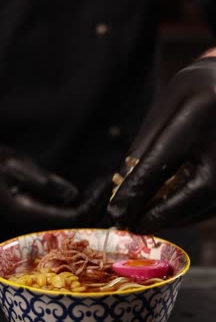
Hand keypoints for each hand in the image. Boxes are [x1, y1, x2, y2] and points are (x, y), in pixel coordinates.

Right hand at [0, 146, 110, 228]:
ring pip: (75, 222)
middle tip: (111, 183)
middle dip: (98, 206)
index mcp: (28, 212)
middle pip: (77, 224)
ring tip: (106, 186)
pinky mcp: (43, 215)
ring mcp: (40, 221)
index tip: (105, 184)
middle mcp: (36, 222)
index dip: (92, 203)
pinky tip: (94, 191)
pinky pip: (69, 216)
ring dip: (94, 207)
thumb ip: (41, 180)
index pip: (71, 218)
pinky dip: (85, 204)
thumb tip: (72, 194)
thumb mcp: (13, 165)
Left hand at [108, 57, 215, 232]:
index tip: (116, 212)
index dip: (136, 192)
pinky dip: (188, 214)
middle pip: (192, 194)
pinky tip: (168, 214)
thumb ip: (144, 149)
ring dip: (173, 219)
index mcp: (202, 110)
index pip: (162, 162)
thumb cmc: (191, 95)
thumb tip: (124, 193)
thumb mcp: (163, 110)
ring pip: (204, 206)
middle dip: (158, 215)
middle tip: (132, 226)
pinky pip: (213, 205)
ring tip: (146, 222)